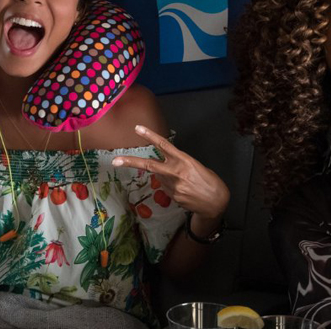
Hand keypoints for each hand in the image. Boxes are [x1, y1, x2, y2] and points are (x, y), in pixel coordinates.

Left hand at [111, 125, 229, 225]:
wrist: (216, 202)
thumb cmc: (209, 180)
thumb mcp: (195, 166)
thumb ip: (177, 163)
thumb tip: (162, 166)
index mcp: (183, 159)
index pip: (163, 145)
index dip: (149, 135)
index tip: (137, 128)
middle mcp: (175, 171)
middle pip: (148, 164)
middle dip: (130, 162)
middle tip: (115, 161)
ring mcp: (172, 185)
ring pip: (159, 178)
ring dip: (165, 177)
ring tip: (183, 182)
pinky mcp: (172, 196)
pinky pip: (166, 188)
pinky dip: (171, 187)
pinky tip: (184, 190)